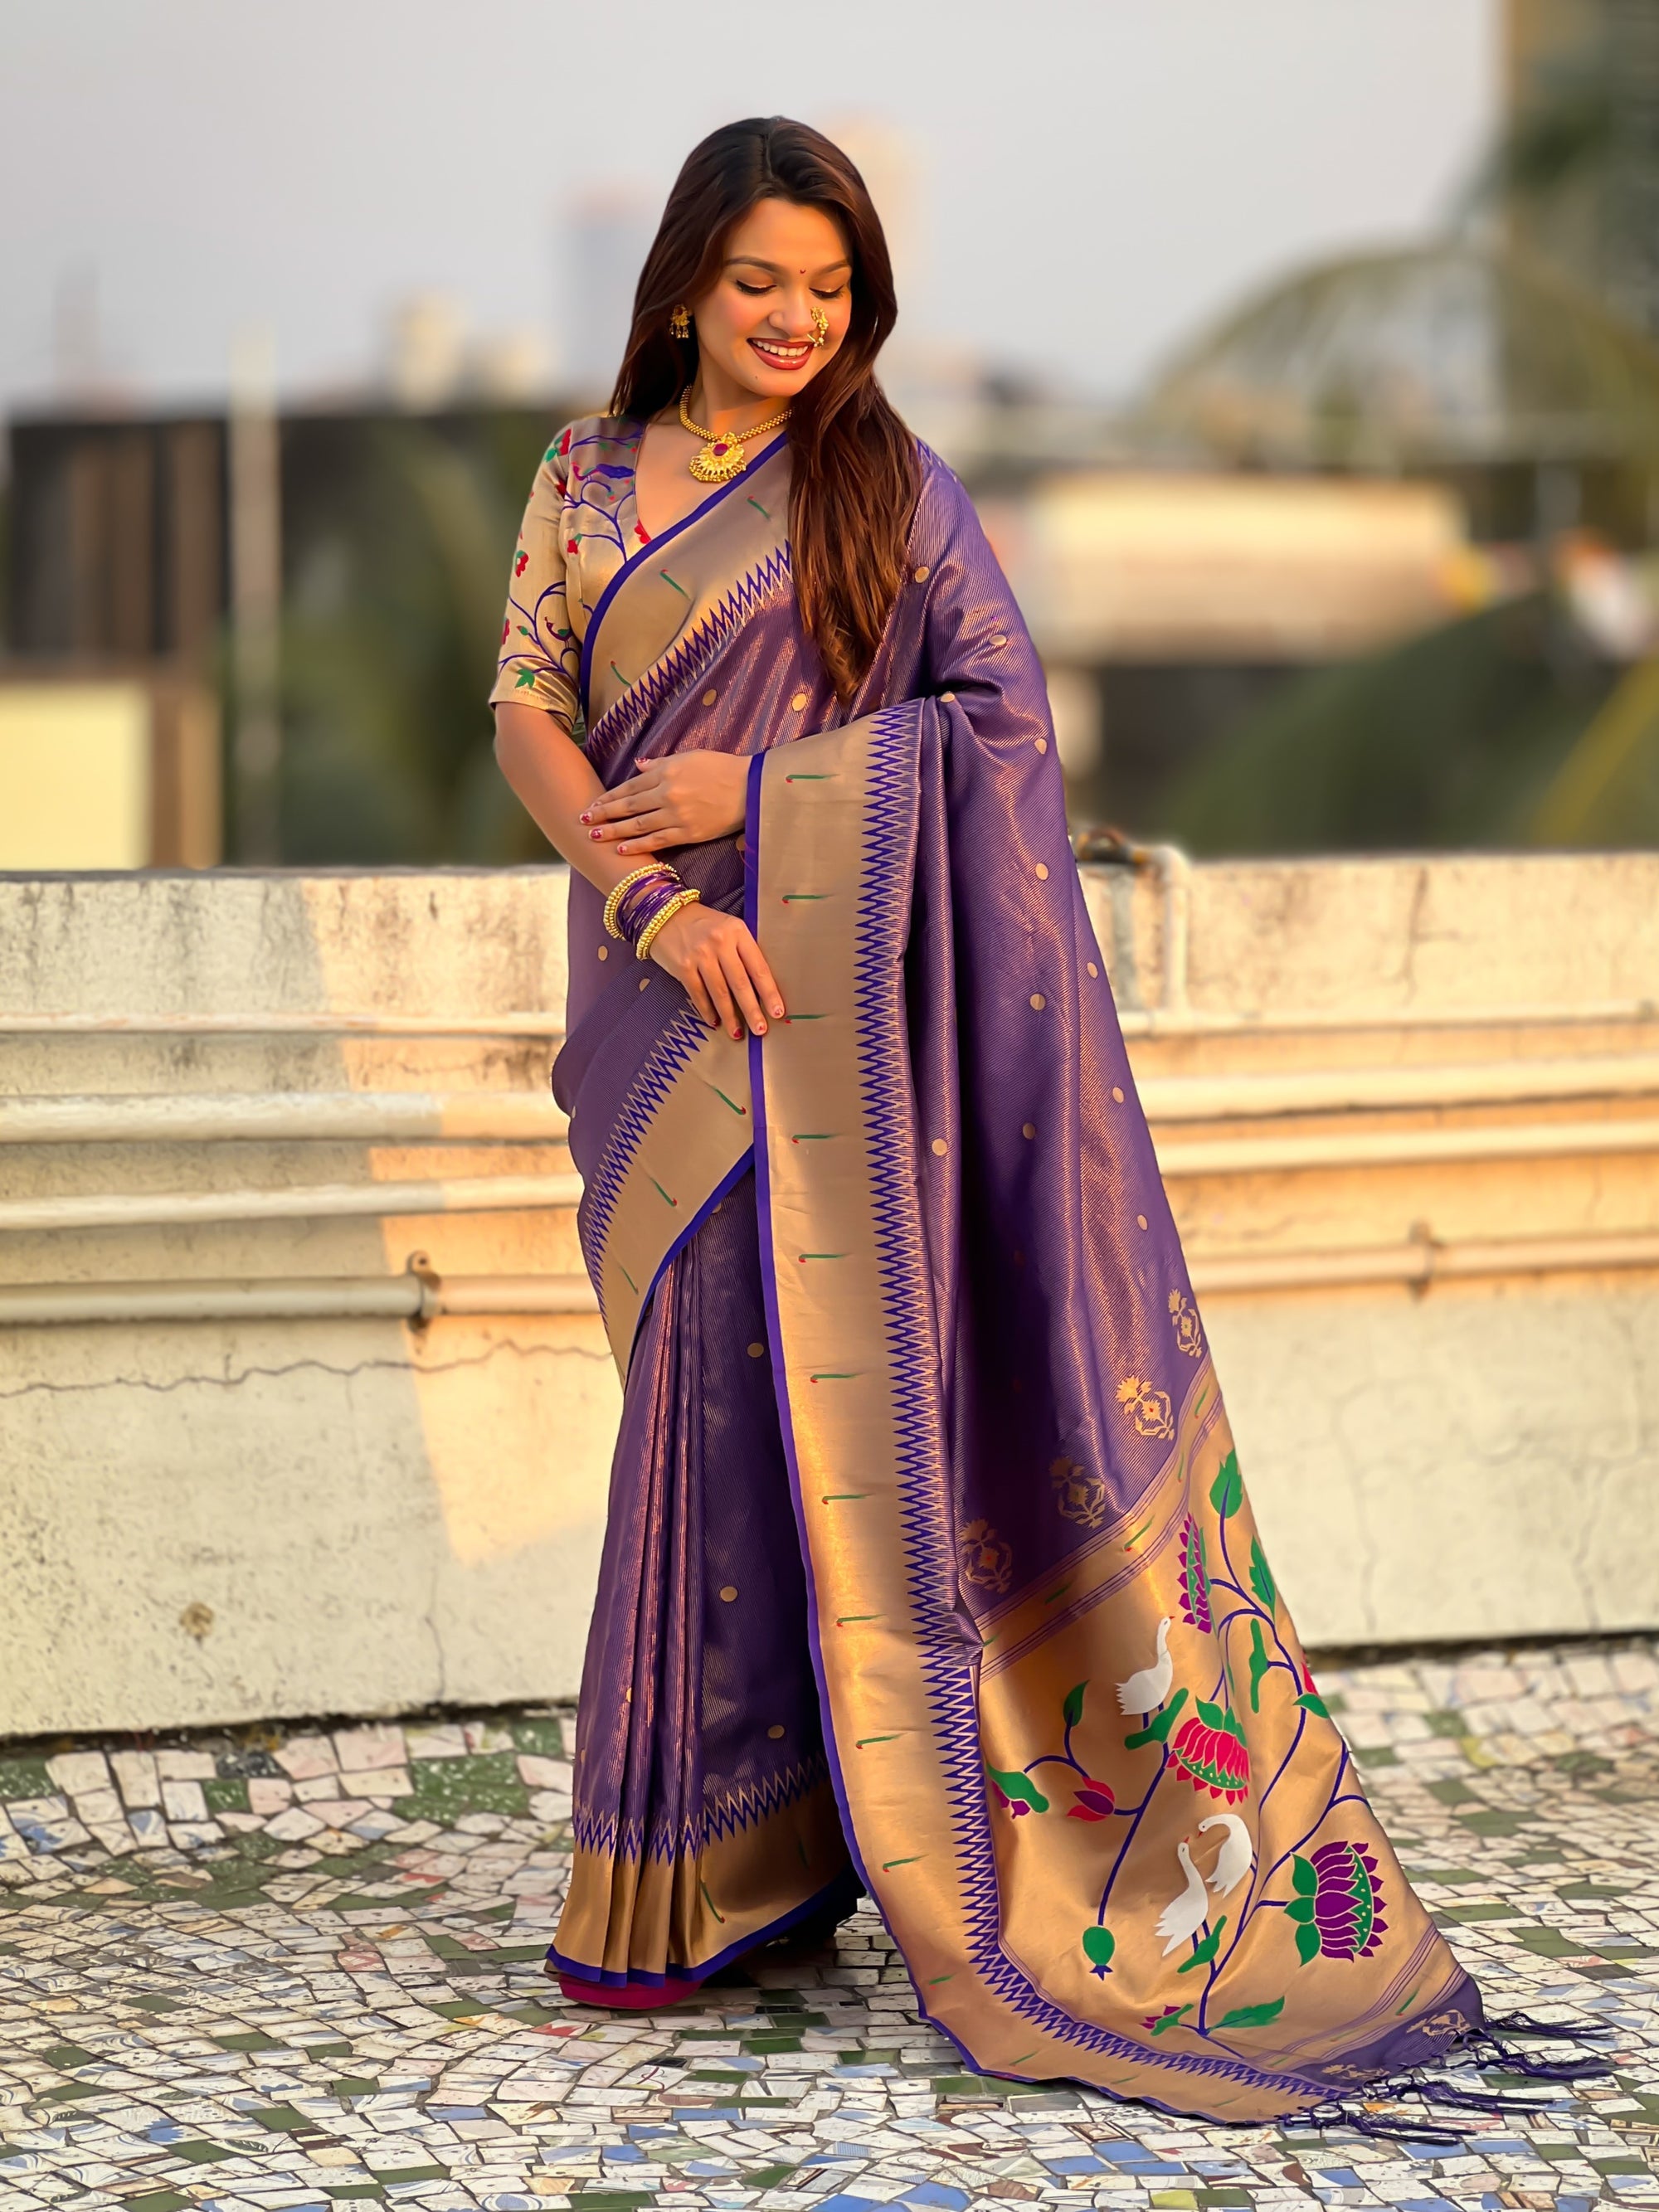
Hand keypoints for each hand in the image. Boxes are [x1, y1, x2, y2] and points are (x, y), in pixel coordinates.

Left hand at [581, 752, 747, 853]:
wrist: (751, 788)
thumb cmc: (722, 768)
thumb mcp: (690, 757)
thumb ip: (661, 764)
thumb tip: (639, 766)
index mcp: (666, 773)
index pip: (630, 786)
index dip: (609, 796)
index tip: (592, 803)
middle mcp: (667, 794)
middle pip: (628, 806)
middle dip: (603, 814)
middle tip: (582, 820)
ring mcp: (677, 815)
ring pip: (638, 825)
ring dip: (614, 831)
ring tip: (595, 836)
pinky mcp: (689, 833)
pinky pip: (658, 841)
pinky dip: (639, 845)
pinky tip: (622, 849)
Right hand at [648, 904, 783, 1038]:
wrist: (665, 915)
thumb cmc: (703, 924)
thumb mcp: (728, 928)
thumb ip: (743, 950)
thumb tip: (760, 986)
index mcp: (738, 932)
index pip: (758, 967)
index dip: (769, 992)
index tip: (777, 1012)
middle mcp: (720, 943)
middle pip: (740, 983)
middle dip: (752, 1010)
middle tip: (761, 1029)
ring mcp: (700, 956)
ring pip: (719, 993)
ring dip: (730, 1016)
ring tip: (738, 1033)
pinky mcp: (683, 967)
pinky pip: (698, 994)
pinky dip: (707, 1010)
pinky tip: (715, 1022)